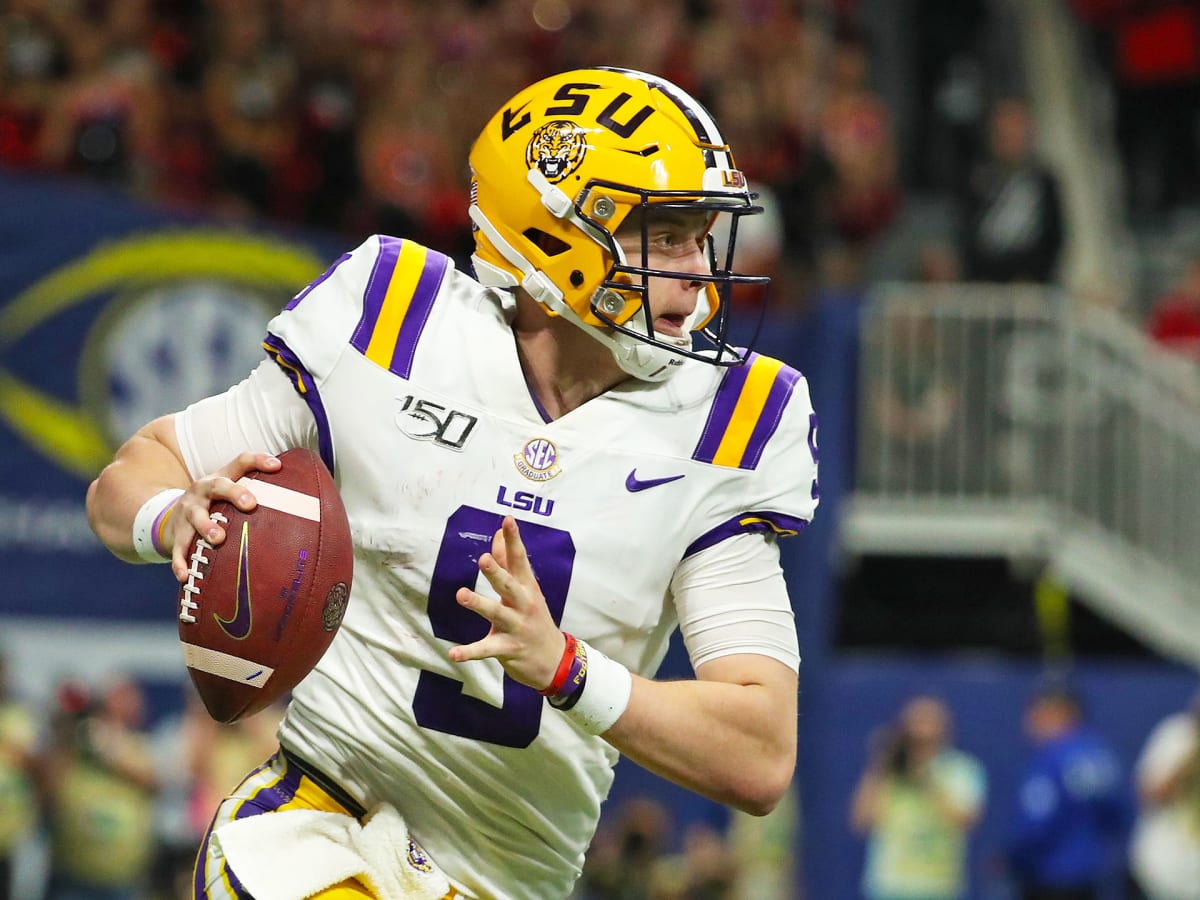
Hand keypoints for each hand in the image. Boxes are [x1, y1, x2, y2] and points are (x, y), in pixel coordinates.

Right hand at [167, 452, 281, 580]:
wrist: (170, 518)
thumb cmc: (215, 506)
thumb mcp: (230, 494)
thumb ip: (260, 495)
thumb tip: (306, 507)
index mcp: (221, 478)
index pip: (240, 462)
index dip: (258, 461)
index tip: (278, 466)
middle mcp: (202, 491)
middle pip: (217, 485)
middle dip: (234, 493)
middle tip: (251, 504)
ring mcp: (187, 511)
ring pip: (195, 516)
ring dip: (206, 526)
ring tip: (218, 539)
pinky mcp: (176, 534)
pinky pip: (178, 549)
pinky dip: (181, 562)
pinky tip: (185, 575)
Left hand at [448, 516, 565, 690]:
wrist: (554, 660)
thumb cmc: (534, 618)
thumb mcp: (525, 589)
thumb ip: (507, 562)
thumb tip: (497, 534)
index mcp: (527, 587)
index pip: (520, 560)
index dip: (514, 540)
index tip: (508, 520)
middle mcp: (523, 605)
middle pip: (509, 586)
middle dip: (497, 573)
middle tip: (483, 559)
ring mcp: (516, 627)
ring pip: (496, 614)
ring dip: (479, 604)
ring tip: (462, 594)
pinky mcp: (508, 648)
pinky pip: (486, 649)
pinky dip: (469, 652)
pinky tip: (453, 653)